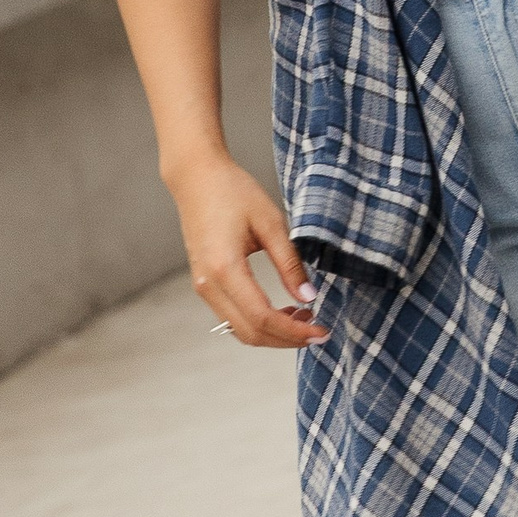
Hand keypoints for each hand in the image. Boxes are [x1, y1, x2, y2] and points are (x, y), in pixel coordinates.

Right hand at [169, 150, 327, 348]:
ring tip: (304, 319)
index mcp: (224, 268)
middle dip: (286, 339)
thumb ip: (290, 263)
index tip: (321, 330)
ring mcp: (203, 286)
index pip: (262, 317)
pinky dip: (258, 322)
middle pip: (250, 332)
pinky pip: (232, 316)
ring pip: (239, 329)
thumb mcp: (271, 223)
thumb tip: (309, 297)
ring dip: (273, 333)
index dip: (294, 331)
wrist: (197, 177)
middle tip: (318, 332)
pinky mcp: (205, 284)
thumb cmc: (234, 192)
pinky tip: (282, 311)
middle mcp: (208, 284)